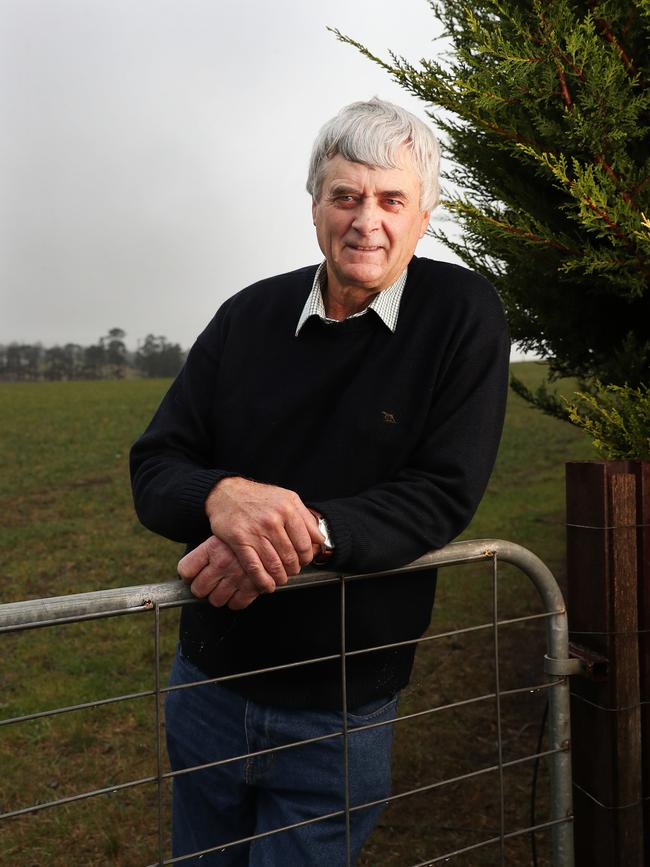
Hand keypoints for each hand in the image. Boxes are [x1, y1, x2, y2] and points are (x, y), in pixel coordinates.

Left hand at [178, 536, 260, 609]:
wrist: (273, 531)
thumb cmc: (245, 534)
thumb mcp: (223, 533)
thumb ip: (207, 551)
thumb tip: (190, 574)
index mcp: (212, 547)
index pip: (186, 570)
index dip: (188, 575)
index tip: (193, 575)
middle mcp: (222, 563)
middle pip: (198, 589)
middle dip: (202, 588)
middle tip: (209, 582)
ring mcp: (237, 576)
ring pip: (215, 600)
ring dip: (218, 596)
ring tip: (225, 586)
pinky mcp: (253, 587)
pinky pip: (236, 604)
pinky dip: (236, 601)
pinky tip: (238, 591)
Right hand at [204, 477, 323, 591]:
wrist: (227, 492)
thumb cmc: (258, 496)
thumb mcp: (288, 499)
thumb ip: (306, 518)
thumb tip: (319, 539)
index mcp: (287, 509)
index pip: (304, 544)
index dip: (306, 558)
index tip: (303, 561)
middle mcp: (272, 520)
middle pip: (290, 557)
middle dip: (293, 569)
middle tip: (291, 570)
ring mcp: (255, 531)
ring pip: (274, 564)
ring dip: (280, 577)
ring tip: (280, 578)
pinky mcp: (239, 540)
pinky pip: (254, 567)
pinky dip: (262, 580)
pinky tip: (267, 585)